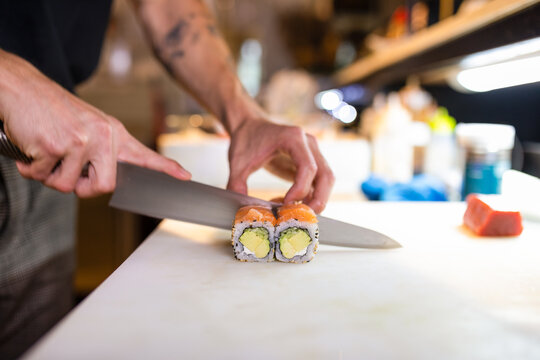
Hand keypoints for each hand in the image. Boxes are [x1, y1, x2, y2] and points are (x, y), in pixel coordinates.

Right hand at [0, 50, 189, 196]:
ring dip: (50, 175)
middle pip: (103, 186)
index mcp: (113, 132)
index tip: (186, 177)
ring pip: (67, 186)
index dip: (165, 168)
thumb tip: (107, 182)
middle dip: (82, 187)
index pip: (144, 154)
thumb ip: (102, 151)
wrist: (22, 87)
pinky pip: (41, 177)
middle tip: (66, 171)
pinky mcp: (55, 146)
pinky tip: (31, 146)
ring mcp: (80, 142)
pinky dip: (30, 168)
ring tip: (46, 150)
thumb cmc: (53, 110)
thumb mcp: (88, 125)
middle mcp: (102, 137)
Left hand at [226, 117, 333, 212]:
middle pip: (326, 176)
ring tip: (293, 212)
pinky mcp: (310, 162)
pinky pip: (317, 182)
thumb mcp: (238, 162)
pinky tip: (289, 203)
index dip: (300, 189)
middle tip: (301, 217)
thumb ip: (237, 184)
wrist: (249, 126)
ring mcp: (312, 152)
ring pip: (326, 180)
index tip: (286, 204)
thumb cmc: (246, 139)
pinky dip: (308, 196)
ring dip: (316, 200)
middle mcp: (308, 144)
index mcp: (293, 138)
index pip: (308, 167)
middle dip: (318, 200)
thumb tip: (241, 210)